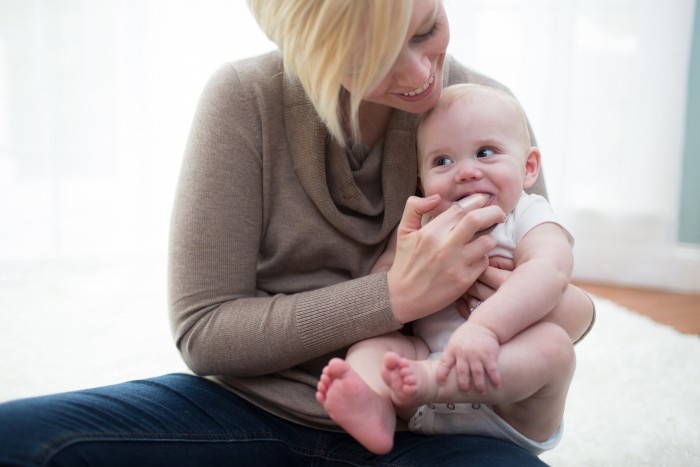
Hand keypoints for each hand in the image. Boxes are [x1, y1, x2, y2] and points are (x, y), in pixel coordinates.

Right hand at [387, 195, 505, 323]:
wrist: (402, 297)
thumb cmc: (405, 262)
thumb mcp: (404, 232)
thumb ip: (414, 208)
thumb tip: (436, 197)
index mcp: (430, 232)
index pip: (460, 208)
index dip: (476, 201)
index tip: (483, 201)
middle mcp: (444, 246)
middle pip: (477, 219)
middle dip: (494, 212)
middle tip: (498, 214)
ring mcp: (456, 264)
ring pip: (487, 242)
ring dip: (489, 238)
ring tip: (484, 238)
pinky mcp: (464, 281)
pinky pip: (484, 262)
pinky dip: (483, 258)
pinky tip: (475, 258)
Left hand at [436, 321, 501, 393]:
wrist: (484, 325)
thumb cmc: (467, 335)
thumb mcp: (454, 340)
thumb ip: (449, 353)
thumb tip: (441, 367)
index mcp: (453, 349)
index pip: (444, 363)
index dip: (442, 373)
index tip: (441, 382)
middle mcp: (464, 353)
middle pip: (462, 372)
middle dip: (463, 384)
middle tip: (465, 391)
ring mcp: (477, 355)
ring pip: (477, 373)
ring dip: (479, 384)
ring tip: (481, 391)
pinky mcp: (489, 355)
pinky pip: (492, 370)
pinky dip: (495, 379)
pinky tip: (497, 386)